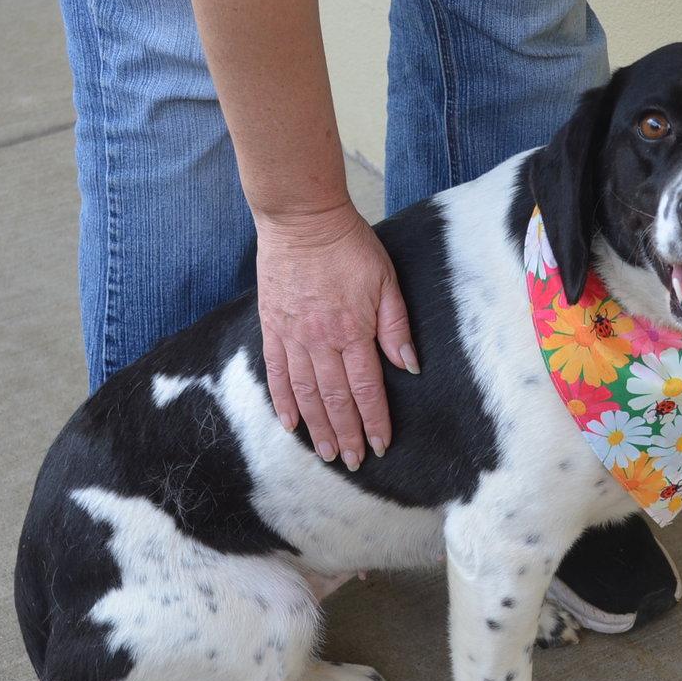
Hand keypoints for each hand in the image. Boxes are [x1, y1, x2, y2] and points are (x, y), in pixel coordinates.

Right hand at [254, 203, 417, 469]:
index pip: (366, 388)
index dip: (374, 420)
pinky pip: (276, 373)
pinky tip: (290, 424)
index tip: (380, 445)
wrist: (301, 219)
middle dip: (347, 434)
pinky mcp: (272, 327)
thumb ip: (395, 327)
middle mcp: (320, 341)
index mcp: (353, 331)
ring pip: (306, 393)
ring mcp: (292, 336)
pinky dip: (283, 401)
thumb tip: (409, 366)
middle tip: (353, 461)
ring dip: (317, 427)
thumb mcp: (386, 281)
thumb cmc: (349, 246)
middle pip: (335, 399)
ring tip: (327, 453)